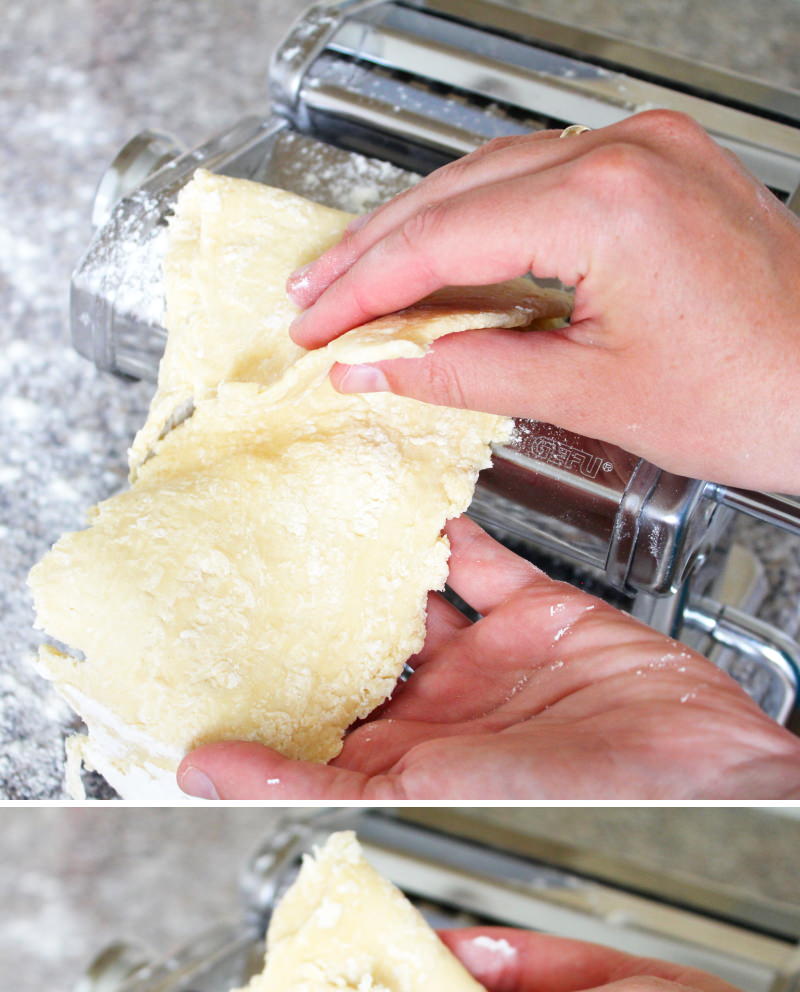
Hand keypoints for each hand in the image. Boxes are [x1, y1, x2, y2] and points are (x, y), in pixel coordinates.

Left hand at [178, 521, 799, 801]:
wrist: (693, 770)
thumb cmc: (576, 806)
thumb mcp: (416, 794)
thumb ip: (308, 780)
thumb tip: (205, 772)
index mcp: (406, 767)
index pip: (313, 735)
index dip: (263, 703)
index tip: (206, 662)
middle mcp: (442, 717)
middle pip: (355, 660)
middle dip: (307, 622)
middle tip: (247, 569)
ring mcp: (488, 665)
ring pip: (410, 602)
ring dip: (366, 565)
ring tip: (311, 522)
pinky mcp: (535, 615)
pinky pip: (480, 560)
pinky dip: (444, 527)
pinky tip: (404, 497)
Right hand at [286, 112, 799, 491]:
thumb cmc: (754, 395)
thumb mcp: (591, 397)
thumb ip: (469, 370)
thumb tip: (380, 366)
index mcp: (605, 204)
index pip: (445, 237)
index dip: (366, 286)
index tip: (316, 323)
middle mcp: (626, 153)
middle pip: (461, 188)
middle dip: (378, 248)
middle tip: (313, 296)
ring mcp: (649, 148)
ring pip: (499, 172)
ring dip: (426, 226)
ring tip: (361, 278)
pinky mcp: (665, 162)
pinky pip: (550, 174)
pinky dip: (489, 215)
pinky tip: (448, 253)